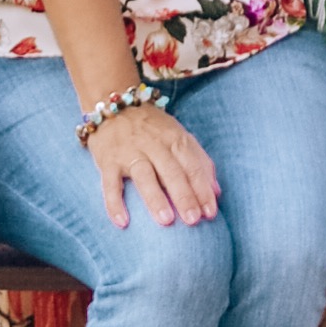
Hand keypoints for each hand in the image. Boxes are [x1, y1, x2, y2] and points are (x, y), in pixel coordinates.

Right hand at [91, 100, 219, 232]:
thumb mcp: (178, 135)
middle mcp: (154, 144)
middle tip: (193, 220)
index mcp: (175, 138)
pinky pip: (110, 183)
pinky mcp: (108, 160)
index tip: (210, 213)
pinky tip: (122, 222)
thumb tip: (217, 192)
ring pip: (144, 175)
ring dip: (155, 198)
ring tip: (166, 220)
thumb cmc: (152, 128)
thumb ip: (199, 160)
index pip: (193, 166)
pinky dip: (114, 203)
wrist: (113, 104)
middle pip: (171, 171)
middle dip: (184, 196)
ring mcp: (129, 152)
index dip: (203, 190)